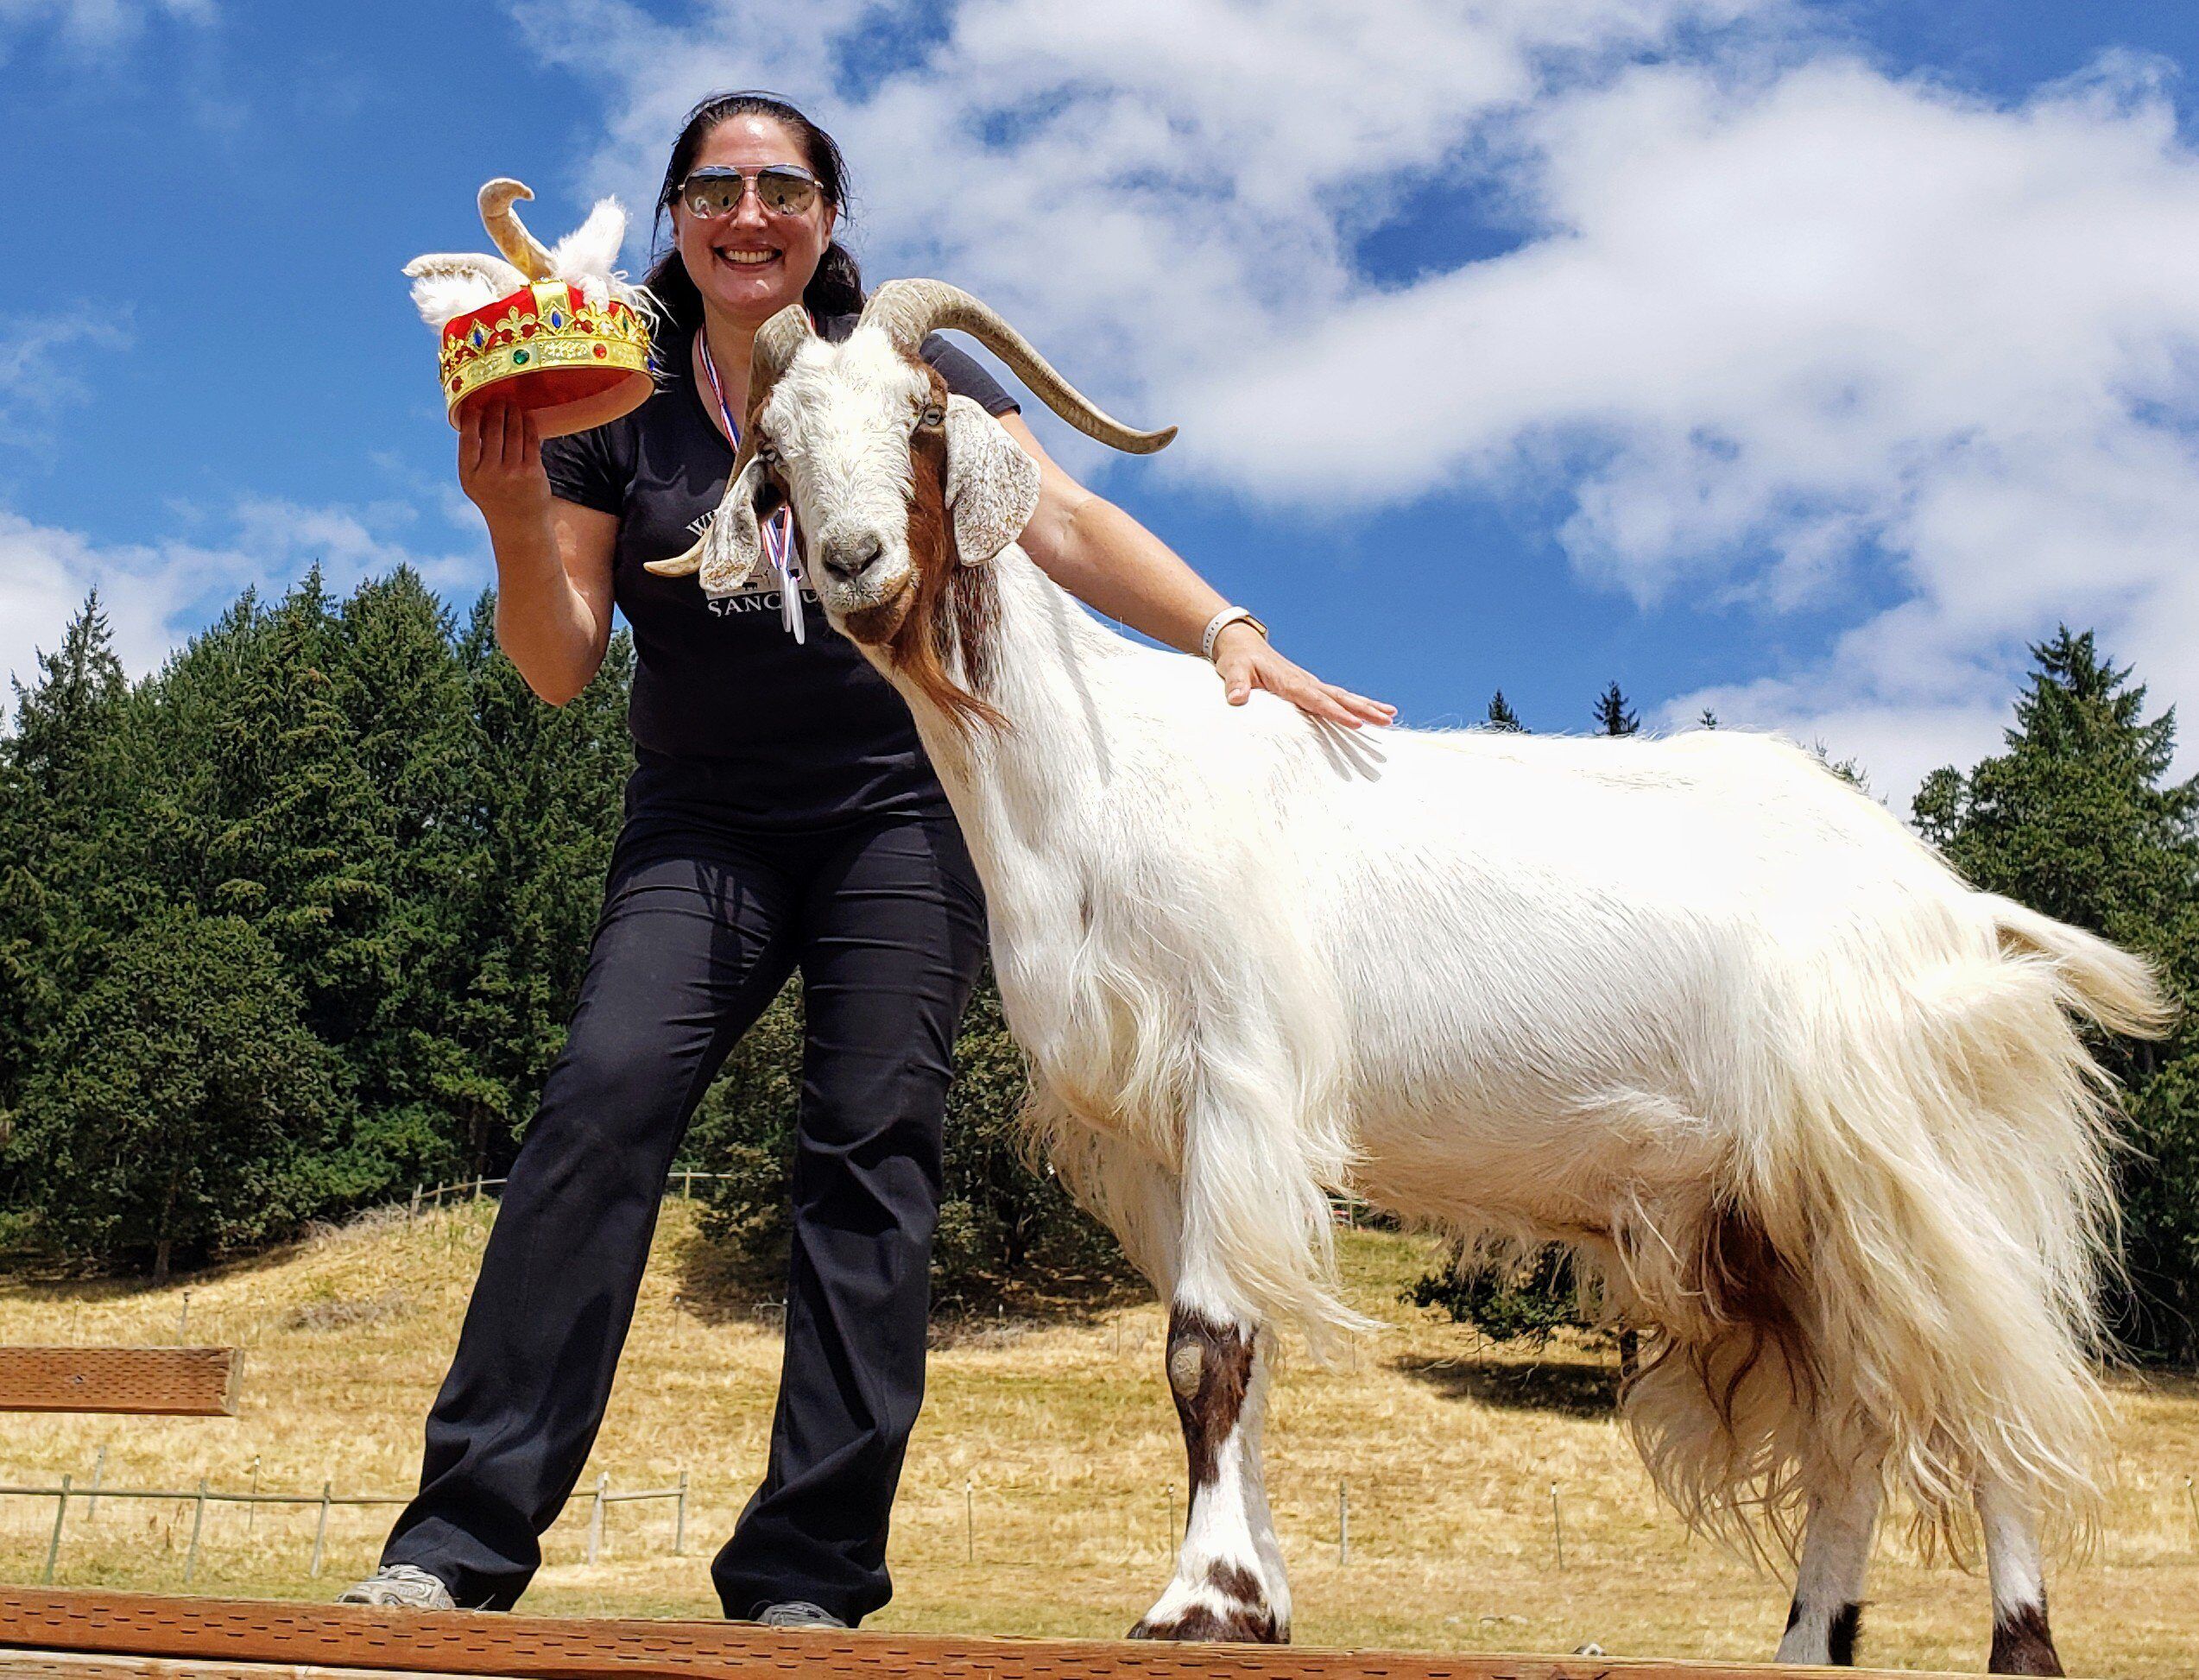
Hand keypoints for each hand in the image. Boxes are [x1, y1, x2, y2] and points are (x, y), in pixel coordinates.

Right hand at [457, 403, 550, 525]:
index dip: (471, 416)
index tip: (475, 403)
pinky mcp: (532, 471)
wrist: (519, 525)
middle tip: (498, 398)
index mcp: (469, 473)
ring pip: (513, 431)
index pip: (468, 436)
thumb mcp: (473, 480)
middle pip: (492, 429)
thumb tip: (475, 416)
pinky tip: (526, 416)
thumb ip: (472, 453)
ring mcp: (512, 472)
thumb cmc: (494, 496)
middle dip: (496, 408)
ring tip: (512, 404)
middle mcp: (489, 472)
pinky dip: (528, 425)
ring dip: (513, 412)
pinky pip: (530, 440)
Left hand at [1212, 621, 1395, 728]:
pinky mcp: (1309, 687)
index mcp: (1289, 681)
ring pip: (1343, 696)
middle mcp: (1305, 681)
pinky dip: (1354, 704)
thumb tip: (1236, 699)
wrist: (1242, 644)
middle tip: (1387, 720)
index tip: (1356, 722)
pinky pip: (1336, 697)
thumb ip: (1235, 684)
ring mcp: (1309, 683)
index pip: (1316, 699)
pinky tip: (1370, 712)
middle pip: (1339, 697)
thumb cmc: (1237, 659)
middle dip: (1364, 709)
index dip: (1336, 712)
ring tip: (1391, 716)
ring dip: (1366, 706)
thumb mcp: (1232, 670)